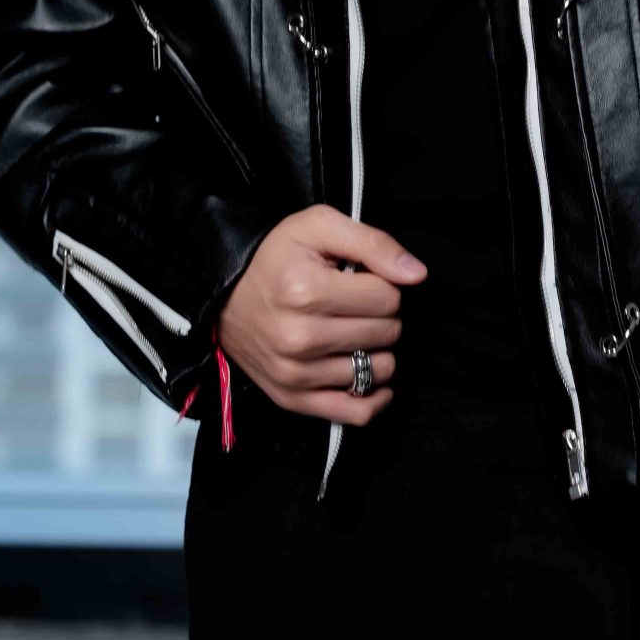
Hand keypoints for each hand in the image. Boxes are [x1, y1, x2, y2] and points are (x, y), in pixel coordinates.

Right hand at [216, 204, 426, 423]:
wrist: (224, 294)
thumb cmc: (276, 257)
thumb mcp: (319, 227)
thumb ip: (373, 243)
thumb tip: (416, 274)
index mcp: (306, 291)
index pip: (388, 298)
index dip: (382, 285)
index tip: (360, 281)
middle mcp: (299, 337)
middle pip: (386, 333)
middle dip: (380, 316)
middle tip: (354, 305)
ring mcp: (295, 373)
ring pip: (379, 370)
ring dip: (377, 351)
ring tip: (353, 333)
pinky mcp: (292, 398)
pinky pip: (355, 413)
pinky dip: (374, 399)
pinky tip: (373, 378)